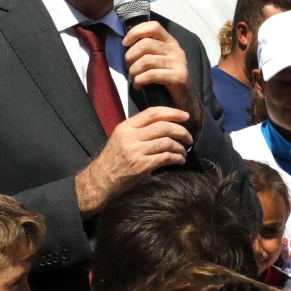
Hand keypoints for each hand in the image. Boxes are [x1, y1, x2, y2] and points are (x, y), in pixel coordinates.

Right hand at [74, 105, 192, 216]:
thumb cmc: (114, 157)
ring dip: (180, 146)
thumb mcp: (121, 136)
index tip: (185, 116)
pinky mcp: (142, 166)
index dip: (172, 112)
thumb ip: (139, 128)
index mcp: (126, 126)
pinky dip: (176, 158)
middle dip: (181, 130)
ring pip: (167, 142)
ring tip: (184, 150)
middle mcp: (131, 136)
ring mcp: (137, 151)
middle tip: (189, 137)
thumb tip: (165, 123)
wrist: (102, 178)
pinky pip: (165, 157)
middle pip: (163, 126)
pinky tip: (179, 160)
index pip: (152, 113)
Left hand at [123, 22, 198, 126]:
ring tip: (133, 79)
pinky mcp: (179, 76)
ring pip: (146, 60)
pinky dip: (140, 80)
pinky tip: (138, 86)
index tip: (125, 44)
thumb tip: (126, 44)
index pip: (153, 26)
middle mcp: (176, 50)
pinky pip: (152, 75)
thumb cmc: (166, 80)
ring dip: (133, 71)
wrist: (185, 100)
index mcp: (170, 42)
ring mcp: (179, 63)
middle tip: (128, 68)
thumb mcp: (158, 60)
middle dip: (130, 56)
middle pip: (145, 44)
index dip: (136, 32)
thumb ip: (147, 50)